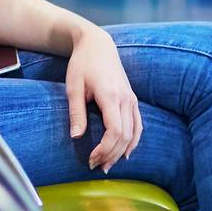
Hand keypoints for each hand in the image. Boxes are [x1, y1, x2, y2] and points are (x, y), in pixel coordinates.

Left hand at [65, 27, 143, 172]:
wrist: (97, 45)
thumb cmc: (82, 64)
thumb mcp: (73, 87)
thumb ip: (76, 112)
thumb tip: (76, 137)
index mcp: (111, 96)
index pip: (115, 131)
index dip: (104, 150)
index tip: (91, 159)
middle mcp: (126, 99)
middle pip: (125, 136)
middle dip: (111, 155)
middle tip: (95, 166)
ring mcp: (132, 99)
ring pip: (134, 133)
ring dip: (122, 151)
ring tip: (107, 164)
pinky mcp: (133, 99)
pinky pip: (138, 125)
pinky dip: (133, 141)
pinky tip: (124, 153)